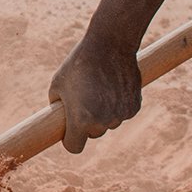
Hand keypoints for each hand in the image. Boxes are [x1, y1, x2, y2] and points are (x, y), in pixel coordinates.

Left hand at [48, 33, 141, 153]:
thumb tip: (60, 120)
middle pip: (93, 134)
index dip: (69, 139)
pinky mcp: (134, 107)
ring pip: (108, 123)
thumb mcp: (57, 84)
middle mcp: (103, 122)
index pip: (74, 147)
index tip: (68, 131)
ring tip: (99, 88)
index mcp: (81, 120)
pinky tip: (113, 86)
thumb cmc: (79, 64)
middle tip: (84, 99)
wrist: (110, 44)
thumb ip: (57, 106)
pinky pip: (122, 113)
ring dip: (103, 113)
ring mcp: (121, 115)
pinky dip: (117, 104)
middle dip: (87, 122)